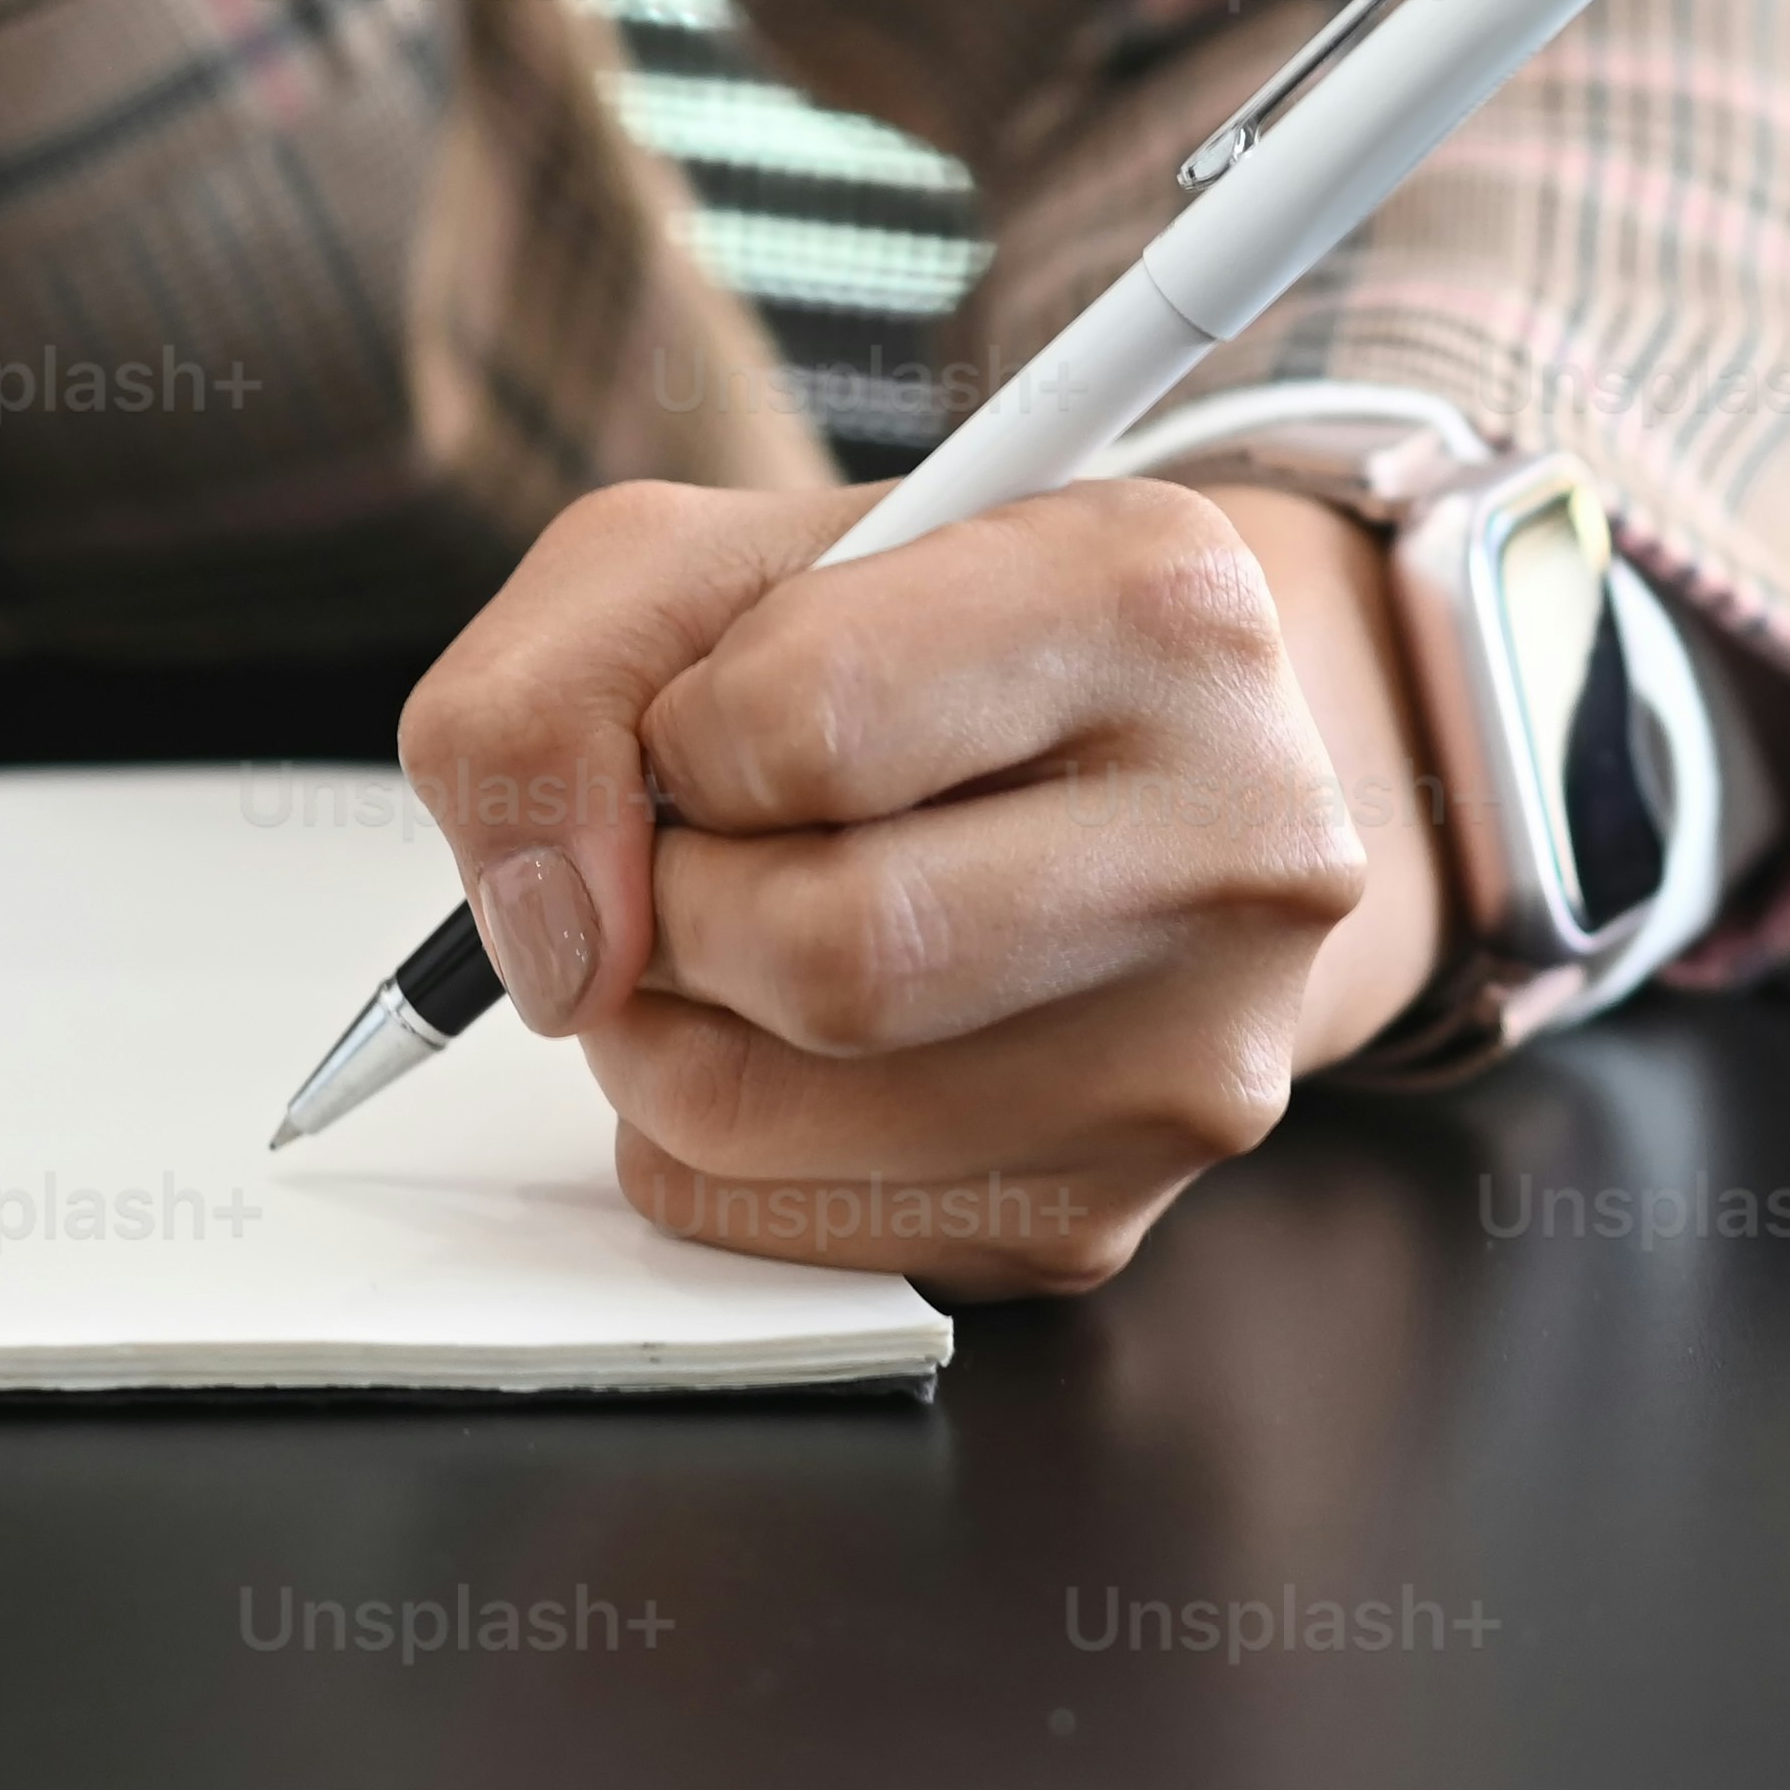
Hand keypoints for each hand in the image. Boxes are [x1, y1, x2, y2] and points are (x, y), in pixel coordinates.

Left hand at [394, 475, 1452, 1295]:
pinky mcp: (1099, 1211)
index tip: (726, 720)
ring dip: (668, 1029)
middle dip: (674, 907)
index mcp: (1158, 605)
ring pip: (765, 1117)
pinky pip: (774, 1225)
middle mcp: (1236, 837)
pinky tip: (803, 1039)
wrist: (1139, 773)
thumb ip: (558, 689)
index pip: (801, 721)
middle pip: (815, 953)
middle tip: (709, 852)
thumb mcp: (716, 564)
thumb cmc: (920, 649)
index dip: (686, 731)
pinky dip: (713, 1135)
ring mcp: (1187, 1054)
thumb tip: (552, 941)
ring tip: (746, 933)